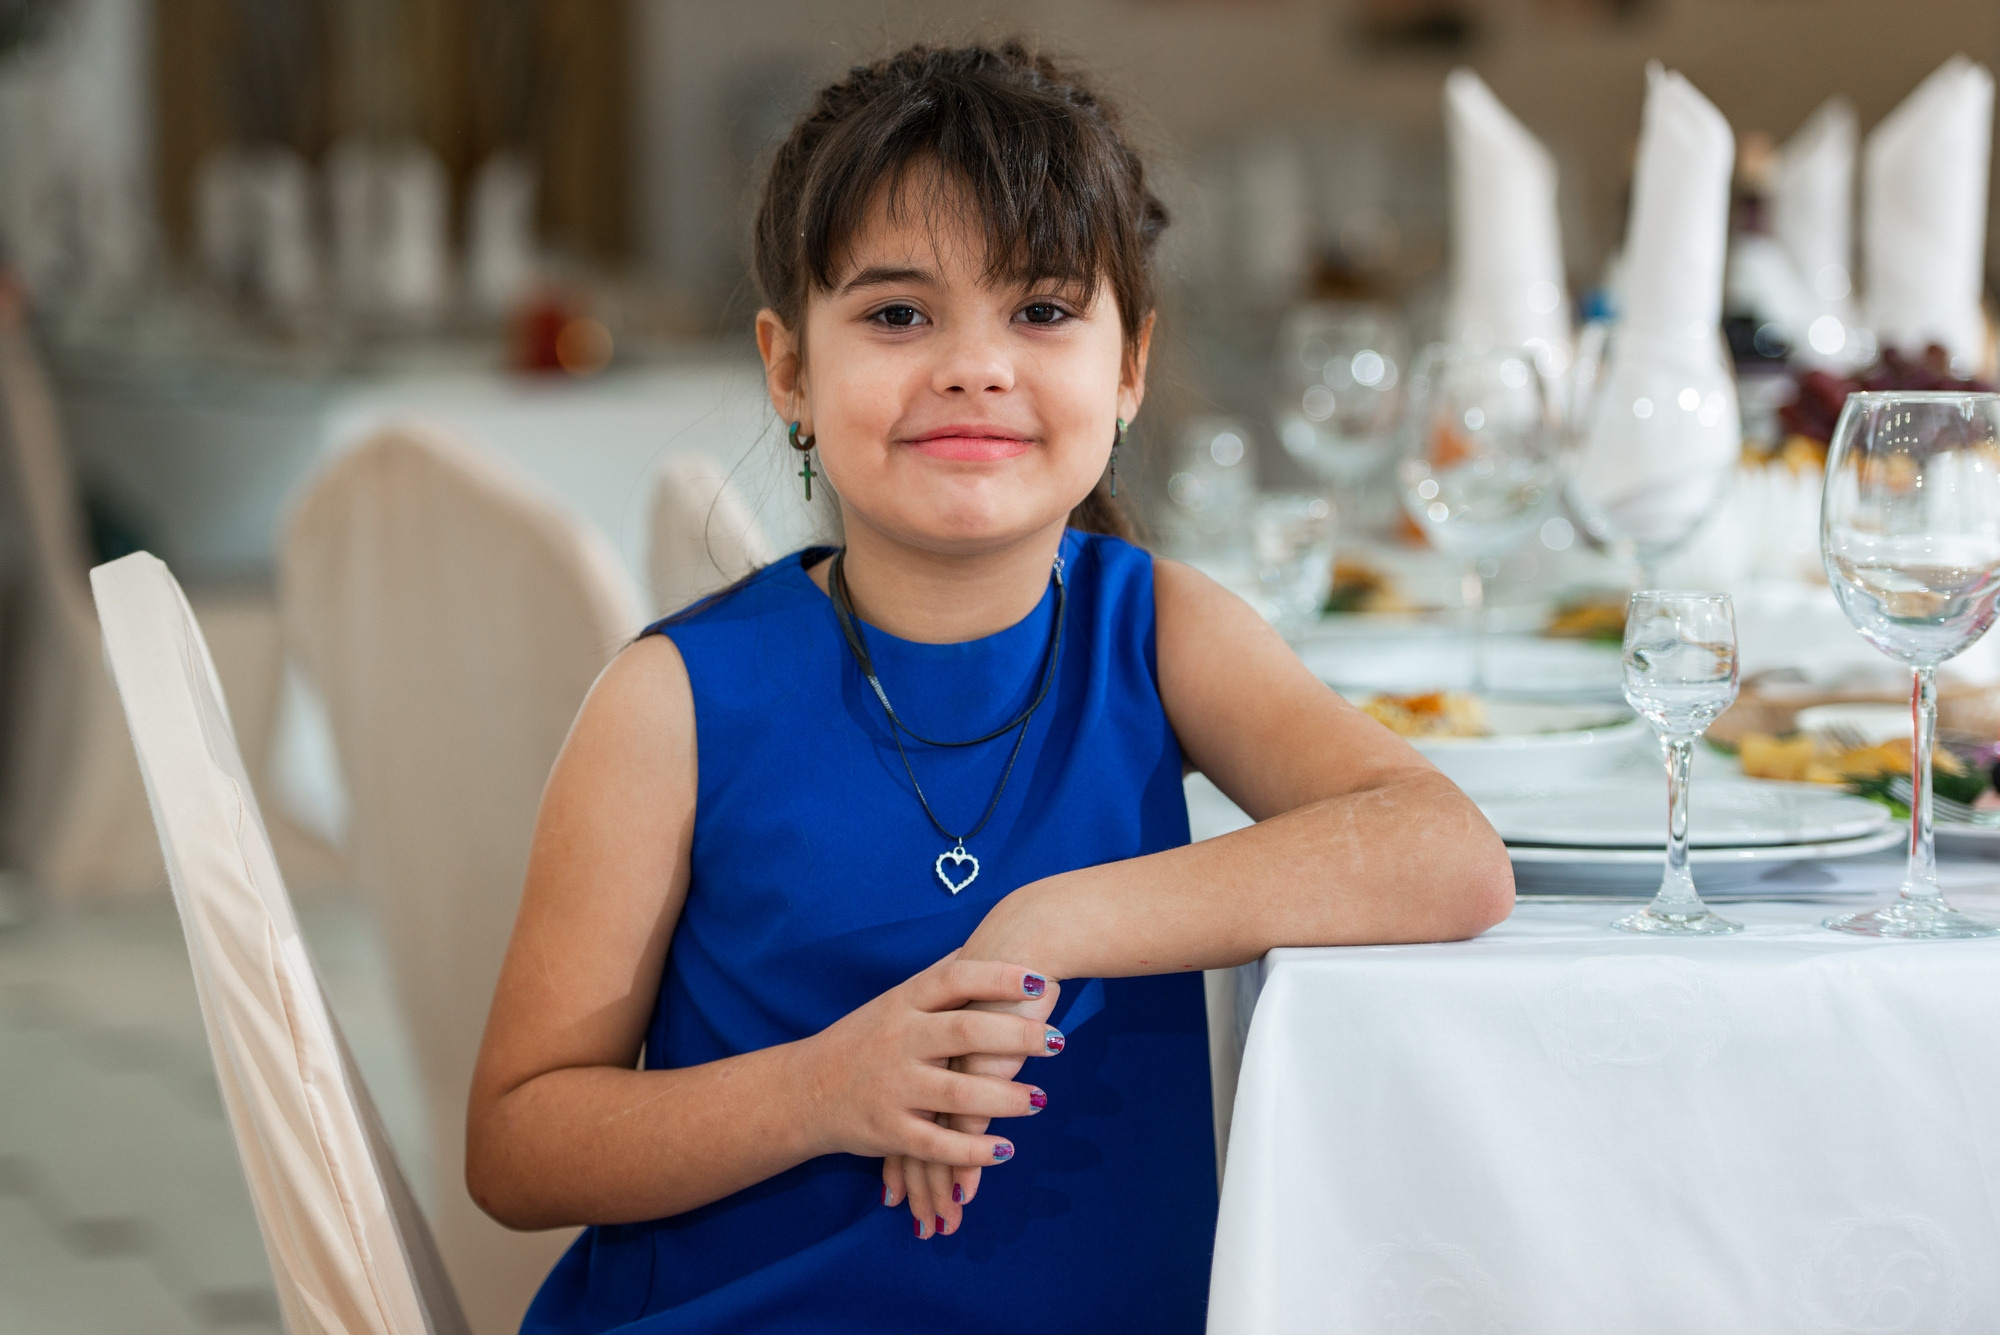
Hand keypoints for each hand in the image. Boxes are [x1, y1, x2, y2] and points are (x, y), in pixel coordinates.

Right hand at [800, 954, 1061, 1237]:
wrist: (804, 1091)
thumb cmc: (864, 1040)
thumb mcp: (895, 1001)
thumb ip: (938, 979)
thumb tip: (986, 945)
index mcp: (903, 1003)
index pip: (955, 980)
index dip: (999, 978)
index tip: (1042, 981)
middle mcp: (898, 1041)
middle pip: (964, 1032)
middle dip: (1016, 1036)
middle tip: (1059, 1040)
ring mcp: (892, 1087)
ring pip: (957, 1093)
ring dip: (1004, 1098)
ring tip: (1039, 1099)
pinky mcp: (888, 1132)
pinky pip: (936, 1144)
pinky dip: (972, 1152)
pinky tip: (1005, 1150)